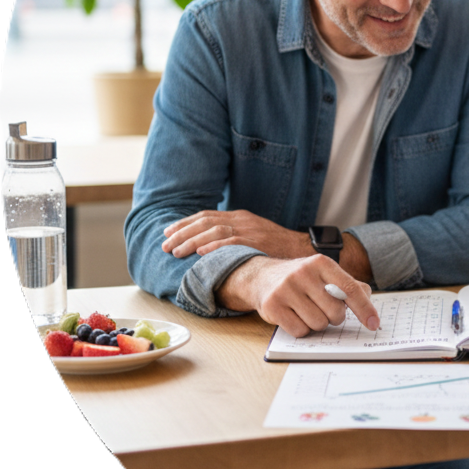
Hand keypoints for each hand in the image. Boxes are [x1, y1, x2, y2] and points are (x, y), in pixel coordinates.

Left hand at [162, 210, 314, 259]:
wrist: (303, 248)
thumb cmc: (277, 246)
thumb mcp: (254, 234)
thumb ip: (234, 236)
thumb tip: (208, 246)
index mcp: (240, 216)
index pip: (206, 216)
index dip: (184, 223)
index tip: (168, 232)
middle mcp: (242, 220)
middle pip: (205, 221)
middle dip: (181, 232)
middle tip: (165, 244)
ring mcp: (249, 229)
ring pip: (213, 230)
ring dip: (191, 241)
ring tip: (176, 251)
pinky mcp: (256, 241)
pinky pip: (231, 241)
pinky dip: (213, 246)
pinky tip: (200, 253)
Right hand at [216, 253, 378, 337]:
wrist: (262, 277)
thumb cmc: (302, 279)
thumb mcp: (325, 274)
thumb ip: (348, 285)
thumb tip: (368, 298)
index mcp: (322, 263)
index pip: (350, 288)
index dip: (365, 308)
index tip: (374, 324)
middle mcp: (304, 273)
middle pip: (335, 312)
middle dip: (334, 317)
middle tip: (324, 309)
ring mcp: (286, 289)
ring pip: (318, 323)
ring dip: (317, 324)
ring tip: (307, 310)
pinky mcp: (273, 305)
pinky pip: (299, 331)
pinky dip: (301, 329)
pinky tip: (294, 316)